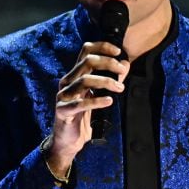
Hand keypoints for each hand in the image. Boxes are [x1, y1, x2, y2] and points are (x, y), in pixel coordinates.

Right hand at [46, 41, 129, 172]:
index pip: (86, 51)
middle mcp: (68, 82)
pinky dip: (96, 101)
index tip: (118, 51)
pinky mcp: (63, 111)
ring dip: (106, 82)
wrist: (68, 141)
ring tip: (120, 88)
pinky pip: (80, 104)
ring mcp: (63, 96)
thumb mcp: (98, 96)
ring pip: (84, 80)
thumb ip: (110, 80)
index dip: (102, 47)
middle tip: (122, 71)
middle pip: (87, 61)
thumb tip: (125, 64)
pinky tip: (109, 101)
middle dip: (108, 63)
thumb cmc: (83, 117)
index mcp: (75, 75)